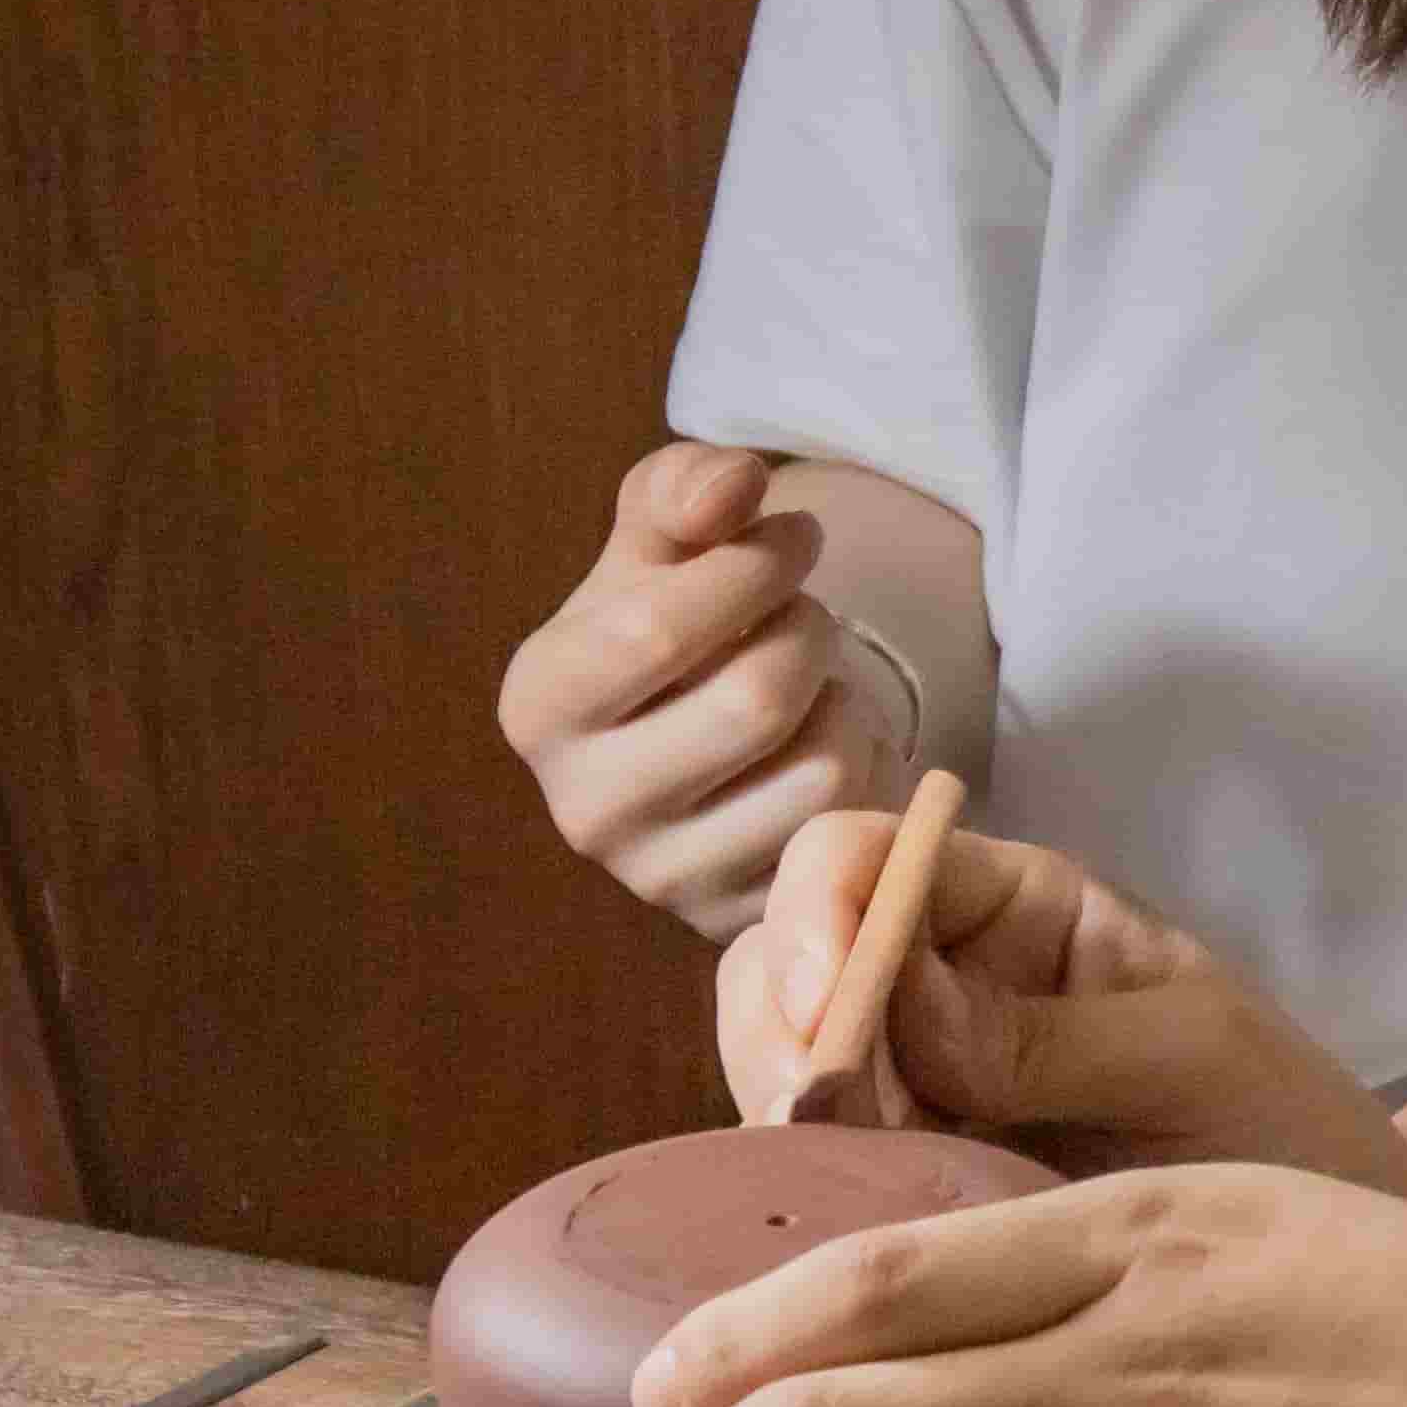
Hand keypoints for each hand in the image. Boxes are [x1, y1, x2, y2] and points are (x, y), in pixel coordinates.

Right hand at [500, 443, 902, 938]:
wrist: (705, 738)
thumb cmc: (678, 619)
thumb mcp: (663, 537)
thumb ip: (684, 489)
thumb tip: (734, 488)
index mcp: (540, 706)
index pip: (658, 631)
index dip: (755, 567)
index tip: (796, 536)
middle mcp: (584, 809)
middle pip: (754, 701)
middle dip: (808, 631)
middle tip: (807, 613)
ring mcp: (666, 880)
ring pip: (821, 765)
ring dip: (846, 699)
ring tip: (813, 684)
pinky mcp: (748, 919)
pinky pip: (853, 826)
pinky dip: (866, 767)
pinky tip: (824, 747)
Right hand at [721, 809, 1406, 1220]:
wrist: (1332, 1285)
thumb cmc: (1292, 1139)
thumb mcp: (1193, 1064)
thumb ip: (1050, 1036)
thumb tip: (900, 1009)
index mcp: (1023, 911)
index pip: (869, 856)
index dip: (819, 911)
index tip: (827, 1005)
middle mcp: (946, 984)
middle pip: (787, 956)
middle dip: (780, 1027)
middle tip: (820, 1120)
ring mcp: (912, 1088)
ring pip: (776, 1065)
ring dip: (781, 1116)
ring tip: (848, 1185)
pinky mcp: (900, 1187)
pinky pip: (807, 1171)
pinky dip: (800, 1195)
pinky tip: (846, 1239)